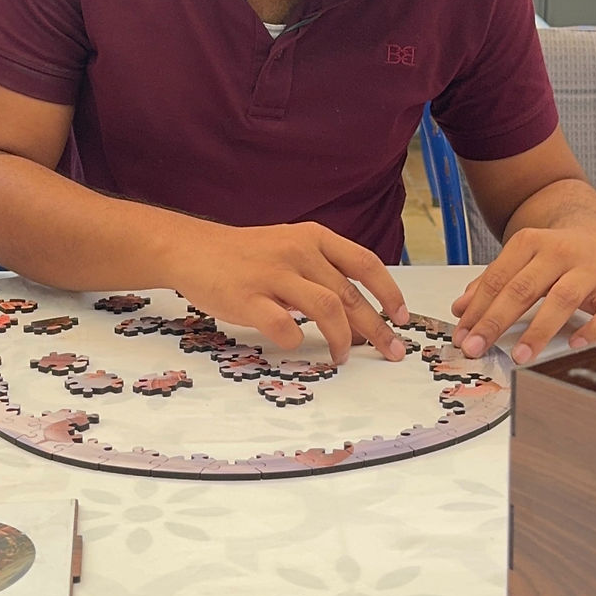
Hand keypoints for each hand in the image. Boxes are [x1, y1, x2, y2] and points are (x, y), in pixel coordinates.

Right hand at [172, 221, 409, 364]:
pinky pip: (283, 326)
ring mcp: (273, 274)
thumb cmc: (245, 254)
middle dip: (377, 328)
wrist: (193, 249)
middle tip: (393, 353)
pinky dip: (296, 341)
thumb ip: (321, 271)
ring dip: (343, 339)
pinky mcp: (248, 298)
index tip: (403, 317)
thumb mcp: (289, 247)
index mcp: (313, 237)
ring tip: (344, 357)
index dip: (389, 292)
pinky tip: (295, 346)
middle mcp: (298, 252)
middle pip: (350, 294)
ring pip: (326, 309)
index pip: (364, 263)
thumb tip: (359, 312)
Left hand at [449, 223, 595, 364]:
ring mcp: (587, 270)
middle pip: (523, 288)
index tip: (463, 334)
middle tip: (477, 347)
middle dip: (496, 321)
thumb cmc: (551, 254)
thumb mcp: (518, 259)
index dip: (477, 308)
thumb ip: (491, 282)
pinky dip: (594, 328)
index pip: (497, 278)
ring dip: (539, 330)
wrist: (593, 233)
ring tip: (520, 356)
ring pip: (563, 298)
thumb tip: (461, 309)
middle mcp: (558, 253)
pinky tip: (575, 344)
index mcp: (529, 242)